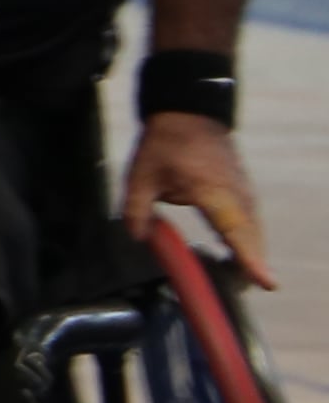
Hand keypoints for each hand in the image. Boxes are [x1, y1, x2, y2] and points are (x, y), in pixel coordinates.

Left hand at [126, 112, 276, 288]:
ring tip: (243, 278)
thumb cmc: (165, 144)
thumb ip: (136, 210)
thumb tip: (138, 238)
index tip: (266, 282)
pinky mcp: (242, 190)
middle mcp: (235, 195)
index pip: (235, 232)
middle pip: (250, 237)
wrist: (188, 113)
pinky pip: (249, 220)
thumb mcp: (140, 176)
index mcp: (212, 192)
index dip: (250, 260)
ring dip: (250, 252)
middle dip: (251, 264)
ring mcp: (243, 191)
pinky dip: (247, 238)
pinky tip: (238, 254)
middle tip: (245, 290)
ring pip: (252, 230)